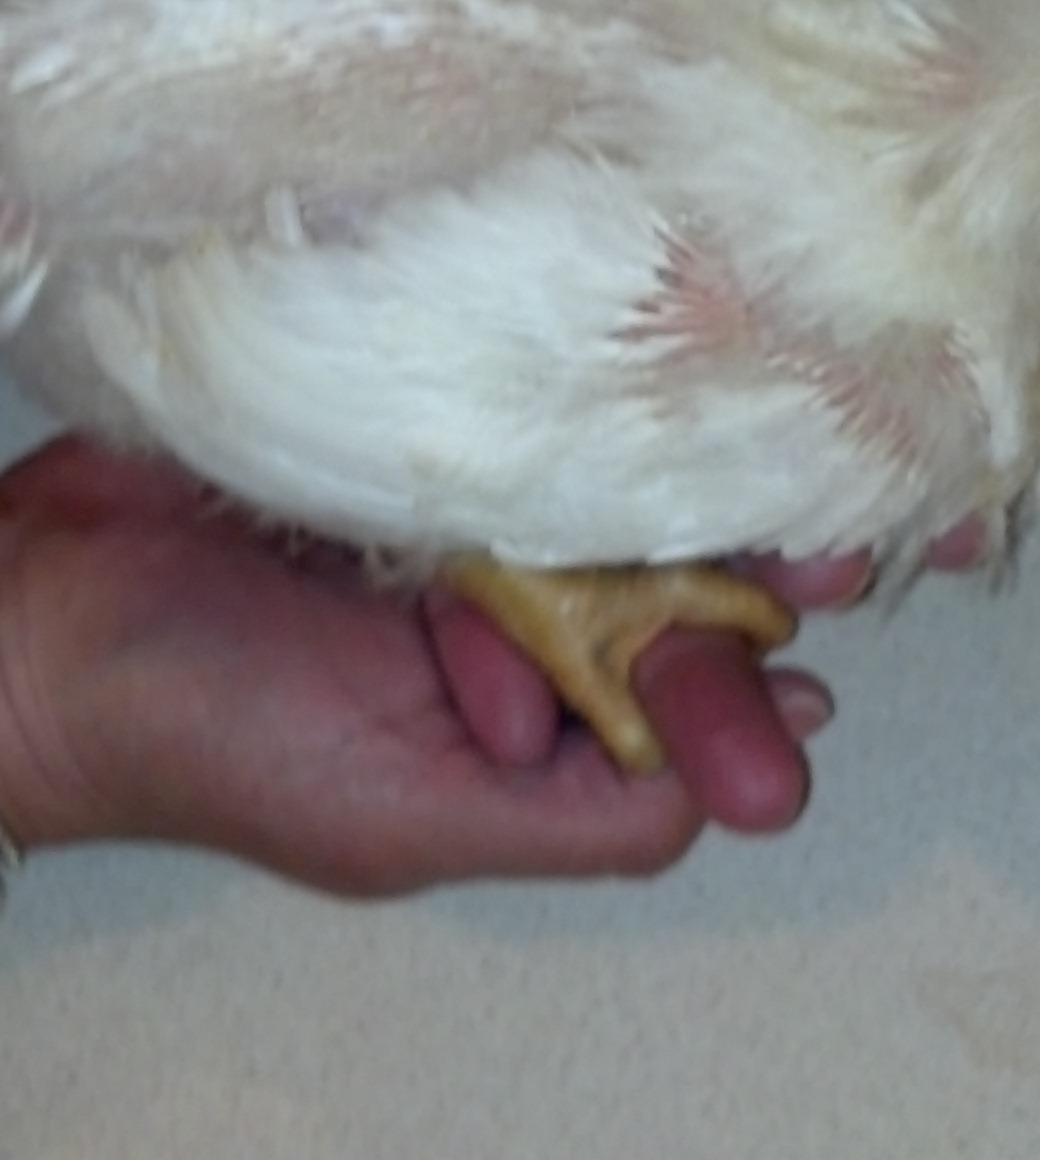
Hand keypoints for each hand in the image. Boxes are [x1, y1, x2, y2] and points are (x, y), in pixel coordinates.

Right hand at [0, 438, 844, 895]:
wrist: (32, 617)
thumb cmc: (208, 737)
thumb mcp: (412, 815)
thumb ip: (577, 817)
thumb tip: (743, 793)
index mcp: (526, 713)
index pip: (680, 679)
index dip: (761, 644)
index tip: (839, 589)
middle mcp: (512, 608)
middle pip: (664, 559)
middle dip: (749, 531)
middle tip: (834, 497)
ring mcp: (462, 505)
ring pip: (605, 470)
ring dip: (671, 448)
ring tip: (762, 410)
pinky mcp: (407, 417)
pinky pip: (514, 392)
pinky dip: (569, 380)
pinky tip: (634, 343)